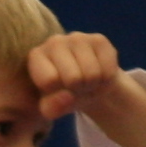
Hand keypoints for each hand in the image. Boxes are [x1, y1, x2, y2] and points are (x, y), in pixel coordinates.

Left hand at [29, 32, 145, 146]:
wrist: (95, 90)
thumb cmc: (70, 100)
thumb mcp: (59, 108)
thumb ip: (54, 106)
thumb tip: (56, 100)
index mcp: (37, 58)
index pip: (44, 75)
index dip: (56, 91)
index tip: (63, 98)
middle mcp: (55, 42)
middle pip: (69, 74)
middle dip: (78, 89)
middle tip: (80, 91)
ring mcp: (77, 38)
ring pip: (89, 69)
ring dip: (94, 82)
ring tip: (90, 84)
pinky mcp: (98, 40)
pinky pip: (106, 62)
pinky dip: (107, 74)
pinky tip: (102, 75)